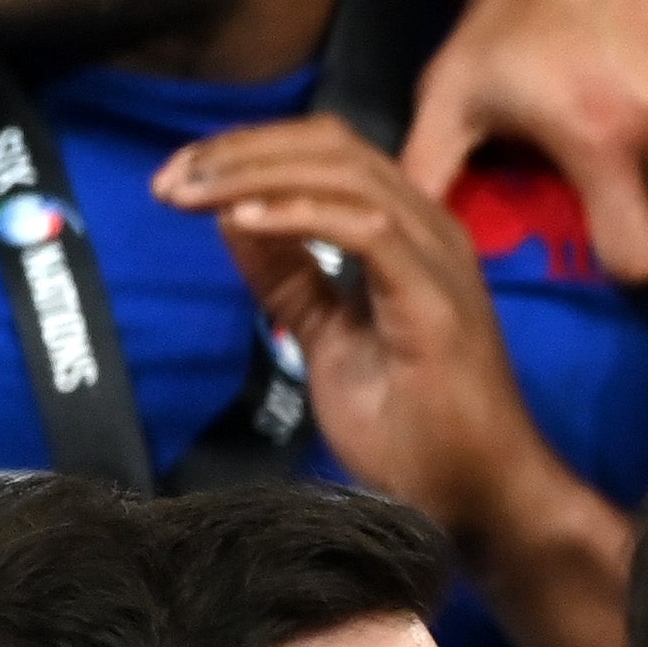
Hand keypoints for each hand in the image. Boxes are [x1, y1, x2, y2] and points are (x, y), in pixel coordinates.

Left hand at [160, 116, 591, 551]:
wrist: (478, 499)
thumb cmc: (415, 431)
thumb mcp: (328, 338)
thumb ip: (291, 279)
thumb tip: (232, 219)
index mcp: (409, 234)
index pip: (329, 154)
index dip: (248, 149)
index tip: (177, 176)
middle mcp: (431, 230)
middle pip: (333, 148)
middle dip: (239, 151)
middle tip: (168, 178)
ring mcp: (438, 263)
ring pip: (347, 175)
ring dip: (255, 175)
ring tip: (190, 194)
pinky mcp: (435, 302)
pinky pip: (366, 231)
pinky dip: (298, 216)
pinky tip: (242, 223)